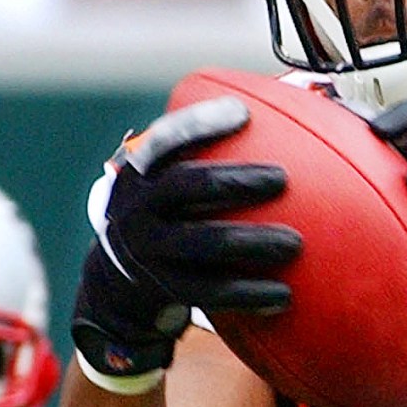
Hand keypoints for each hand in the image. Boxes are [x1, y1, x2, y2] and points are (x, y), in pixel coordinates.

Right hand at [72, 96, 301, 379]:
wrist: (113, 289)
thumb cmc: (162, 224)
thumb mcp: (162, 192)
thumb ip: (200, 167)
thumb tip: (278, 136)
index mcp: (141, 175)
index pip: (166, 139)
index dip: (200, 123)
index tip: (242, 112)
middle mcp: (137, 208)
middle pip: (186, 184)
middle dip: (236, 179)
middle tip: (281, 179)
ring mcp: (148, 251)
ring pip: (204, 242)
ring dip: (252, 242)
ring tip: (293, 243)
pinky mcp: (163, 289)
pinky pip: (211, 291)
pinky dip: (249, 293)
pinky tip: (283, 294)